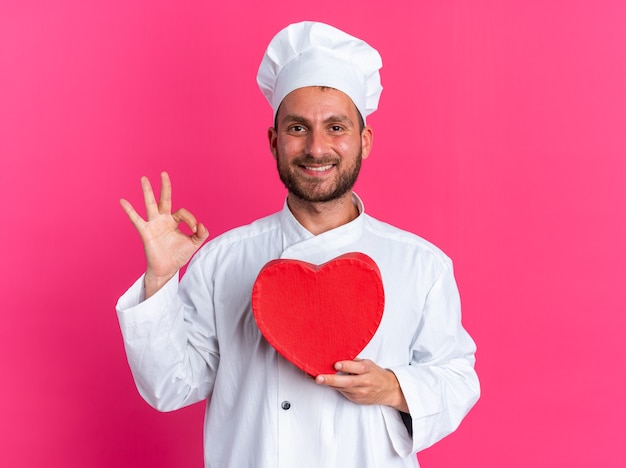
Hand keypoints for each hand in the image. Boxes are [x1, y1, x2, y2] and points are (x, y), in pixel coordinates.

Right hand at [120, 172, 208, 296]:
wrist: (167, 269)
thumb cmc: (178, 256)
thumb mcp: (194, 244)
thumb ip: (201, 234)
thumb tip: (202, 225)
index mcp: (174, 221)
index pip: (183, 212)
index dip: (191, 220)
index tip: (195, 229)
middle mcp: (163, 220)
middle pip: (164, 199)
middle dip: (165, 187)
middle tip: (164, 173)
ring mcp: (153, 224)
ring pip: (150, 204)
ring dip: (148, 191)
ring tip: (144, 178)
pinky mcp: (146, 232)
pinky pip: (137, 219)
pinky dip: (129, 211)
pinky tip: (123, 201)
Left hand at [315, 359, 408, 412]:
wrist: (389, 390)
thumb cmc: (375, 373)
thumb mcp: (368, 364)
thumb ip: (354, 361)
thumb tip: (337, 354)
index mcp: (368, 369)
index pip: (357, 368)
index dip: (346, 366)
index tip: (336, 364)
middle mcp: (364, 382)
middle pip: (346, 382)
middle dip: (331, 379)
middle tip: (318, 378)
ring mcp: (360, 392)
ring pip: (342, 388)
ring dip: (328, 384)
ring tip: (316, 379)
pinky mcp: (356, 399)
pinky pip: (343, 392)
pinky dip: (333, 387)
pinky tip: (324, 383)